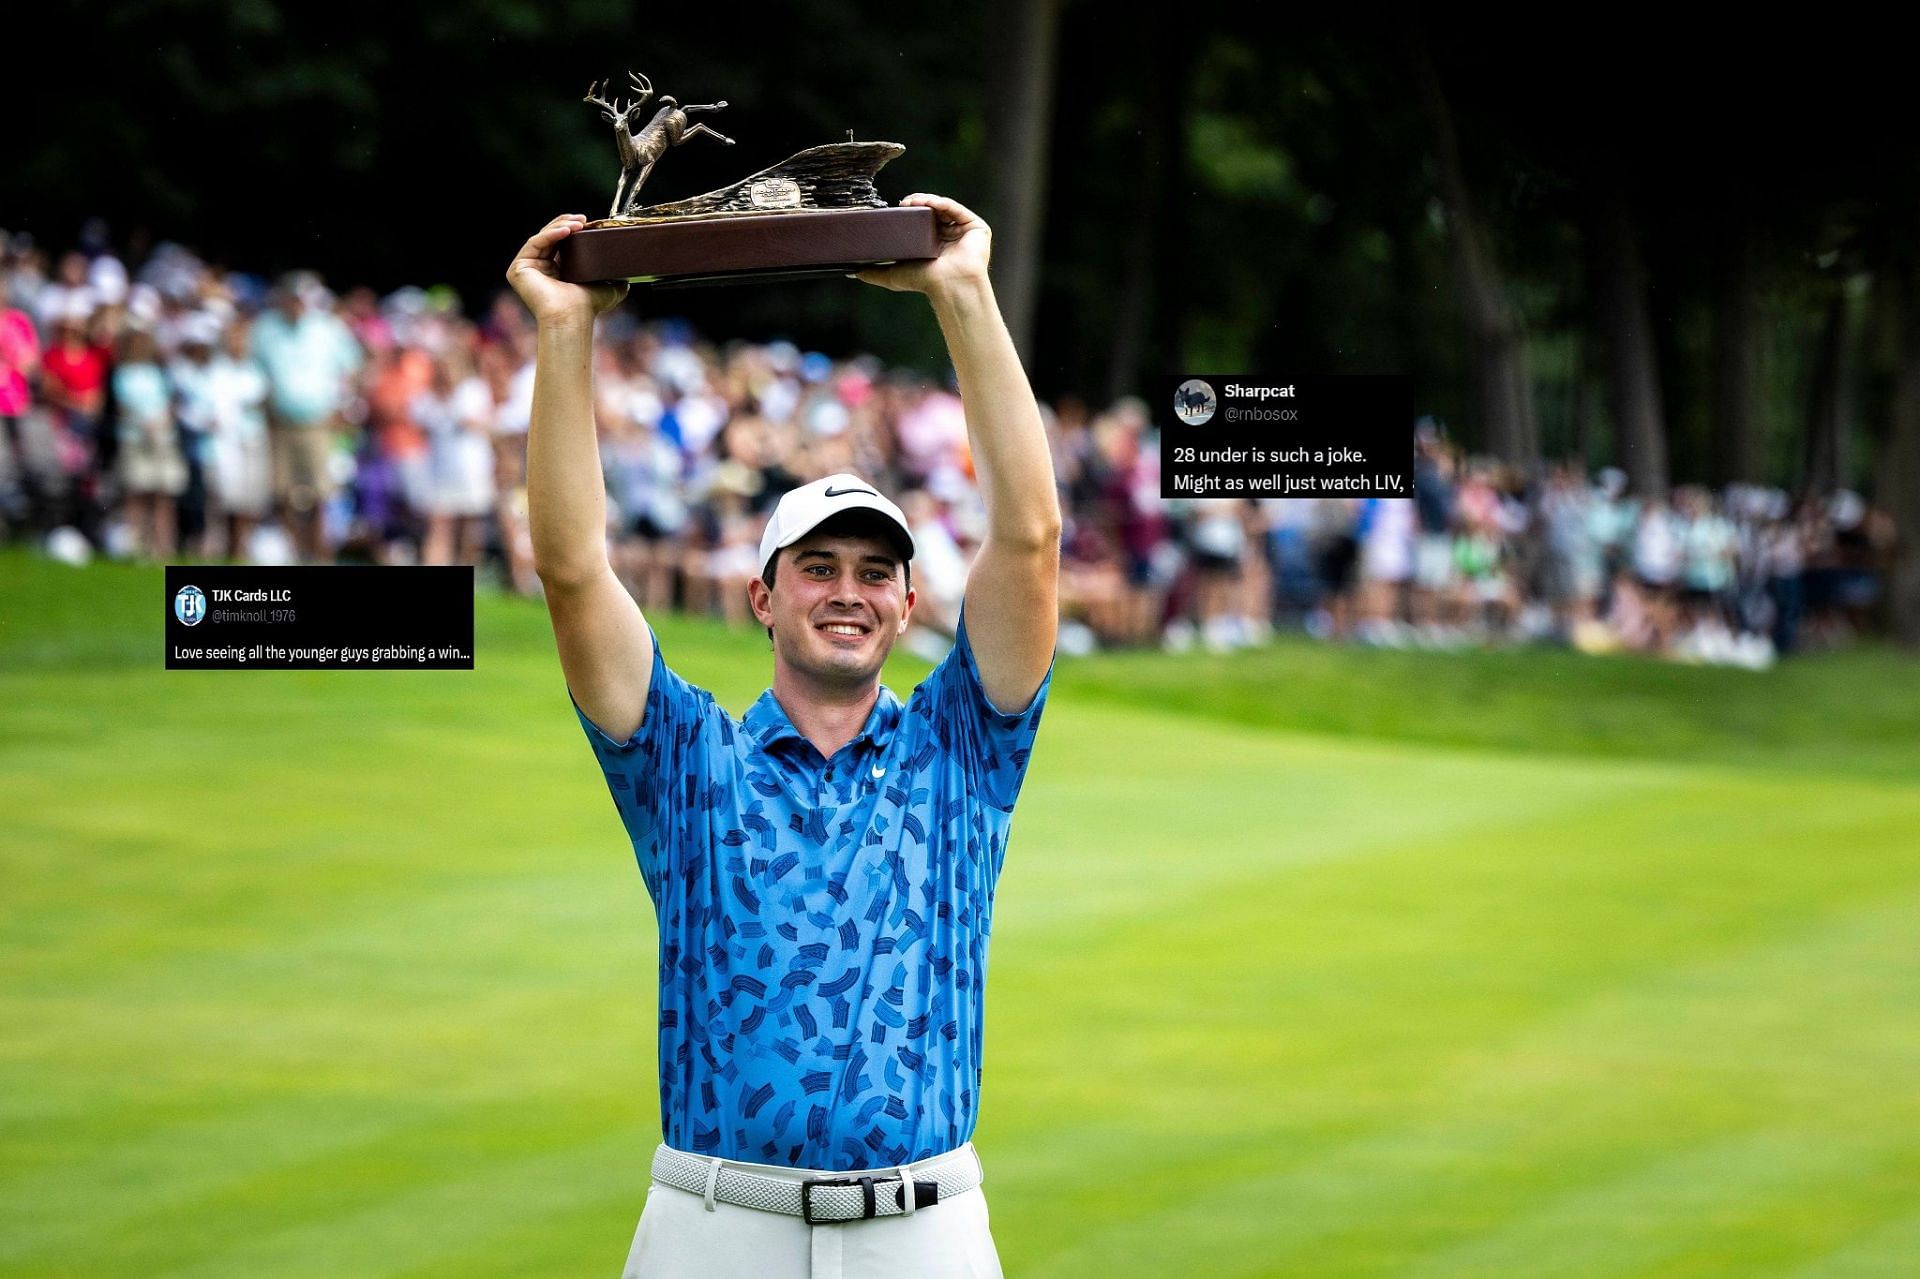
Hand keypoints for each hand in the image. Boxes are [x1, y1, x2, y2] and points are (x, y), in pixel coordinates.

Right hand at [505, 214, 628, 324]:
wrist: (574, 316)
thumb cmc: (588, 306)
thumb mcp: (608, 288)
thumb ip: (616, 278)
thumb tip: (631, 273)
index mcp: (555, 271)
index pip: (560, 242)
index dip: (571, 228)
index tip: (588, 222)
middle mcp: (538, 269)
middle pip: (550, 236)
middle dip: (566, 223)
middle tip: (583, 219)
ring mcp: (526, 269)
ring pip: (542, 237)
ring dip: (560, 226)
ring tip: (579, 224)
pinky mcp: (518, 269)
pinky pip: (535, 243)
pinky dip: (550, 234)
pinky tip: (567, 231)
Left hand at [852, 194, 990, 297]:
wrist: (949, 287)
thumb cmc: (925, 283)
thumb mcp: (893, 276)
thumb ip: (874, 273)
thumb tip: (852, 271)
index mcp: (934, 245)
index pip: (921, 223)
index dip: (909, 214)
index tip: (895, 209)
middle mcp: (950, 237)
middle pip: (932, 212)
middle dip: (917, 204)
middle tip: (902, 203)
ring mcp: (964, 232)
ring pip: (943, 208)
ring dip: (927, 200)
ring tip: (911, 201)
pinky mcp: (976, 228)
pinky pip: (956, 209)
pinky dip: (941, 202)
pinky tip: (926, 202)